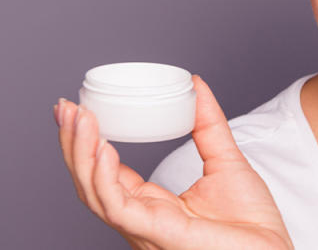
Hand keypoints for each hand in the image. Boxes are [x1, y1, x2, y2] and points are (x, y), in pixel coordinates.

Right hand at [54, 75, 292, 249]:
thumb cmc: (252, 225)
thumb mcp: (226, 160)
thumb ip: (208, 124)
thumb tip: (194, 84)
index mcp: (151, 205)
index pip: (106, 173)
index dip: (87, 142)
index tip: (78, 109)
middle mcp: (140, 219)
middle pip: (90, 181)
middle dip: (73, 143)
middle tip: (64, 106)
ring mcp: (145, 229)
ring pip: (95, 193)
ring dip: (81, 153)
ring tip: (78, 118)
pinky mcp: (157, 234)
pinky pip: (120, 208)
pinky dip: (105, 177)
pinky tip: (103, 149)